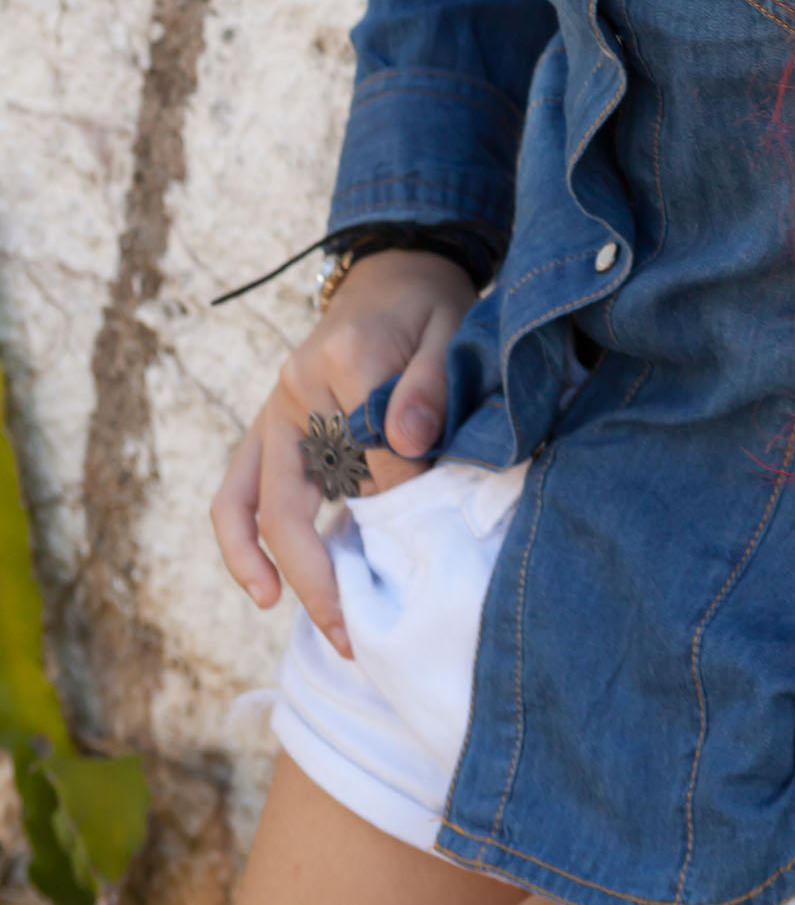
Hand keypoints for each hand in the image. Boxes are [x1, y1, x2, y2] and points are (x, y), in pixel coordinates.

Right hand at [209, 250, 476, 656]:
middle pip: (298, 498)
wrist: (397, 271)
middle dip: (328, 576)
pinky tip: (265, 594)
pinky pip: (234, 496)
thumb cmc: (431, 308)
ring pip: (260, 509)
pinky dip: (242, 546)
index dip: (407, 493)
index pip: (370, 455)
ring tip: (334, 631)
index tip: (441, 520)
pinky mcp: (266, 428)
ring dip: (290, 575)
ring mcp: (273, 410)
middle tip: (365, 633)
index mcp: (343, 357)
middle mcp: (295, 388)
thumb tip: (410, 444)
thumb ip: (429, 386)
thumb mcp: (450, 330)